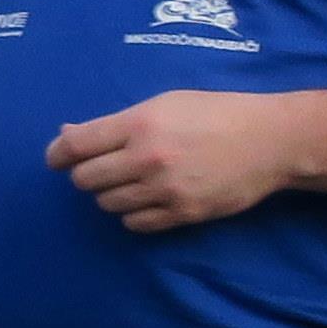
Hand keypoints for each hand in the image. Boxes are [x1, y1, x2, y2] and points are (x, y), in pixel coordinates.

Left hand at [46, 91, 294, 231]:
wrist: (271, 141)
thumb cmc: (215, 114)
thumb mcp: (164, 104)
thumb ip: (115, 123)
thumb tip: (65, 133)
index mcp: (140, 124)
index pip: (76, 145)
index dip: (57, 153)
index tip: (55, 159)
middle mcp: (148, 158)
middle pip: (85, 179)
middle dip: (87, 174)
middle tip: (103, 168)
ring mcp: (165, 189)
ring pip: (107, 204)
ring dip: (111, 194)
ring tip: (131, 181)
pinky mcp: (183, 214)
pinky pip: (135, 224)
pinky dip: (134, 214)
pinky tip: (147, 200)